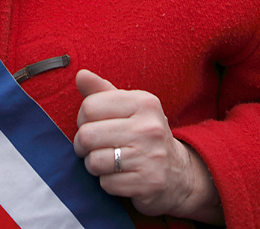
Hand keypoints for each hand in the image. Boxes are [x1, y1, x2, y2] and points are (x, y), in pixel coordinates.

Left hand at [73, 70, 222, 223]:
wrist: (178, 173)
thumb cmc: (142, 134)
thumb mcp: (127, 107)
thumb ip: (101, 91)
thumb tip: (81, 75)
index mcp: (143, 102)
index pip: (90, 106)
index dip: (83, 119)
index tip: (92, 125)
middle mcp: (149, 127)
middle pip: (88, 135)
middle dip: (83, 145)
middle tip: (92, 147)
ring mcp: (151, 156)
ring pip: (94, 161)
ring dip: (93, 165)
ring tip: (107, 161)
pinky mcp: (149, 183)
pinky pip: (106, 184)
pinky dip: (107, 182)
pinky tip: (121, 176)